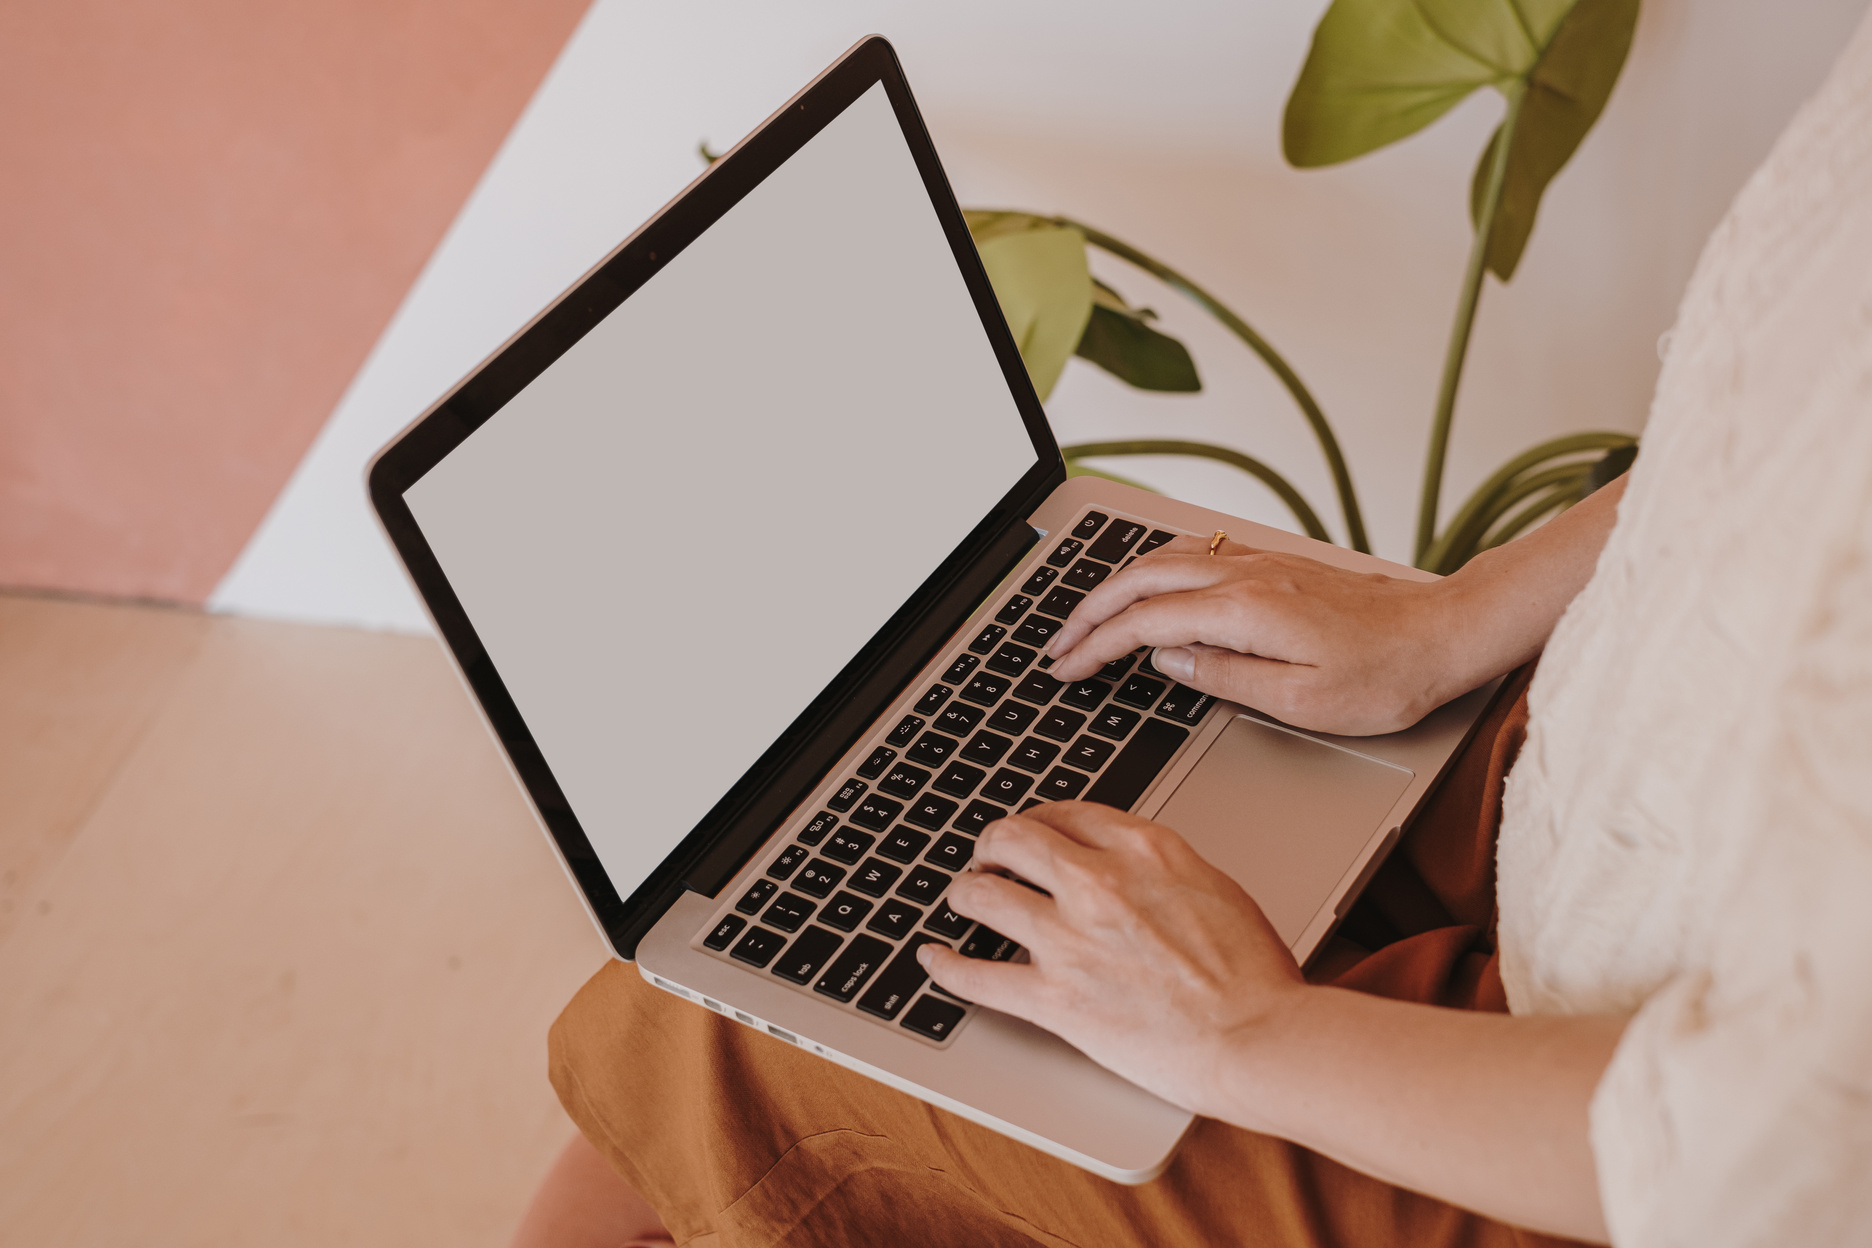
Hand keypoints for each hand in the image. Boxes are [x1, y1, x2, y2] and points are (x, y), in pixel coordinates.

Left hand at [918, 801, 1303, 1118]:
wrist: (1259, 1036)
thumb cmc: (1253, 974)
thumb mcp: (1214, 888)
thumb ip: (1162, 871)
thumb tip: (1133, 870)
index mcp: (1145, 849)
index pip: (1068, 813)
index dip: (1040, 819)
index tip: (1033, 831)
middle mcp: (1099, 882)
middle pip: (1014, 838)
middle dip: (992, 844)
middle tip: (988, 857)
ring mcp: (1070, 939)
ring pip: (983, 895)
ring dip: (964, 893)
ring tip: (961, 898)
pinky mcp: (1055, 998)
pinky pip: (977, 975)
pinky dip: (945, 966)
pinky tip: (933, 959)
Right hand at [1044, 536, 1465, 734]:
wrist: (1443, 635)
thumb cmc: (1384, 677)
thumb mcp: (1301, 702)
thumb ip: (1224, 677)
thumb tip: (1166, 659)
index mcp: (1243, 611)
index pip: (1144, 623)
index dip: (1096, 647)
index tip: (1066, 668)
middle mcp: (1244, 576)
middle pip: (1140, 580)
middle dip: (1088, 612)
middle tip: (1057, 645)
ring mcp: (1259, 564)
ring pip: (1163, 558)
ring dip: (1116, 586)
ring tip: (1089, 618)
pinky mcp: (1274, 565)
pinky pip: (1193, 554)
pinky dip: (1153, 570)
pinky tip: (1148, 586)